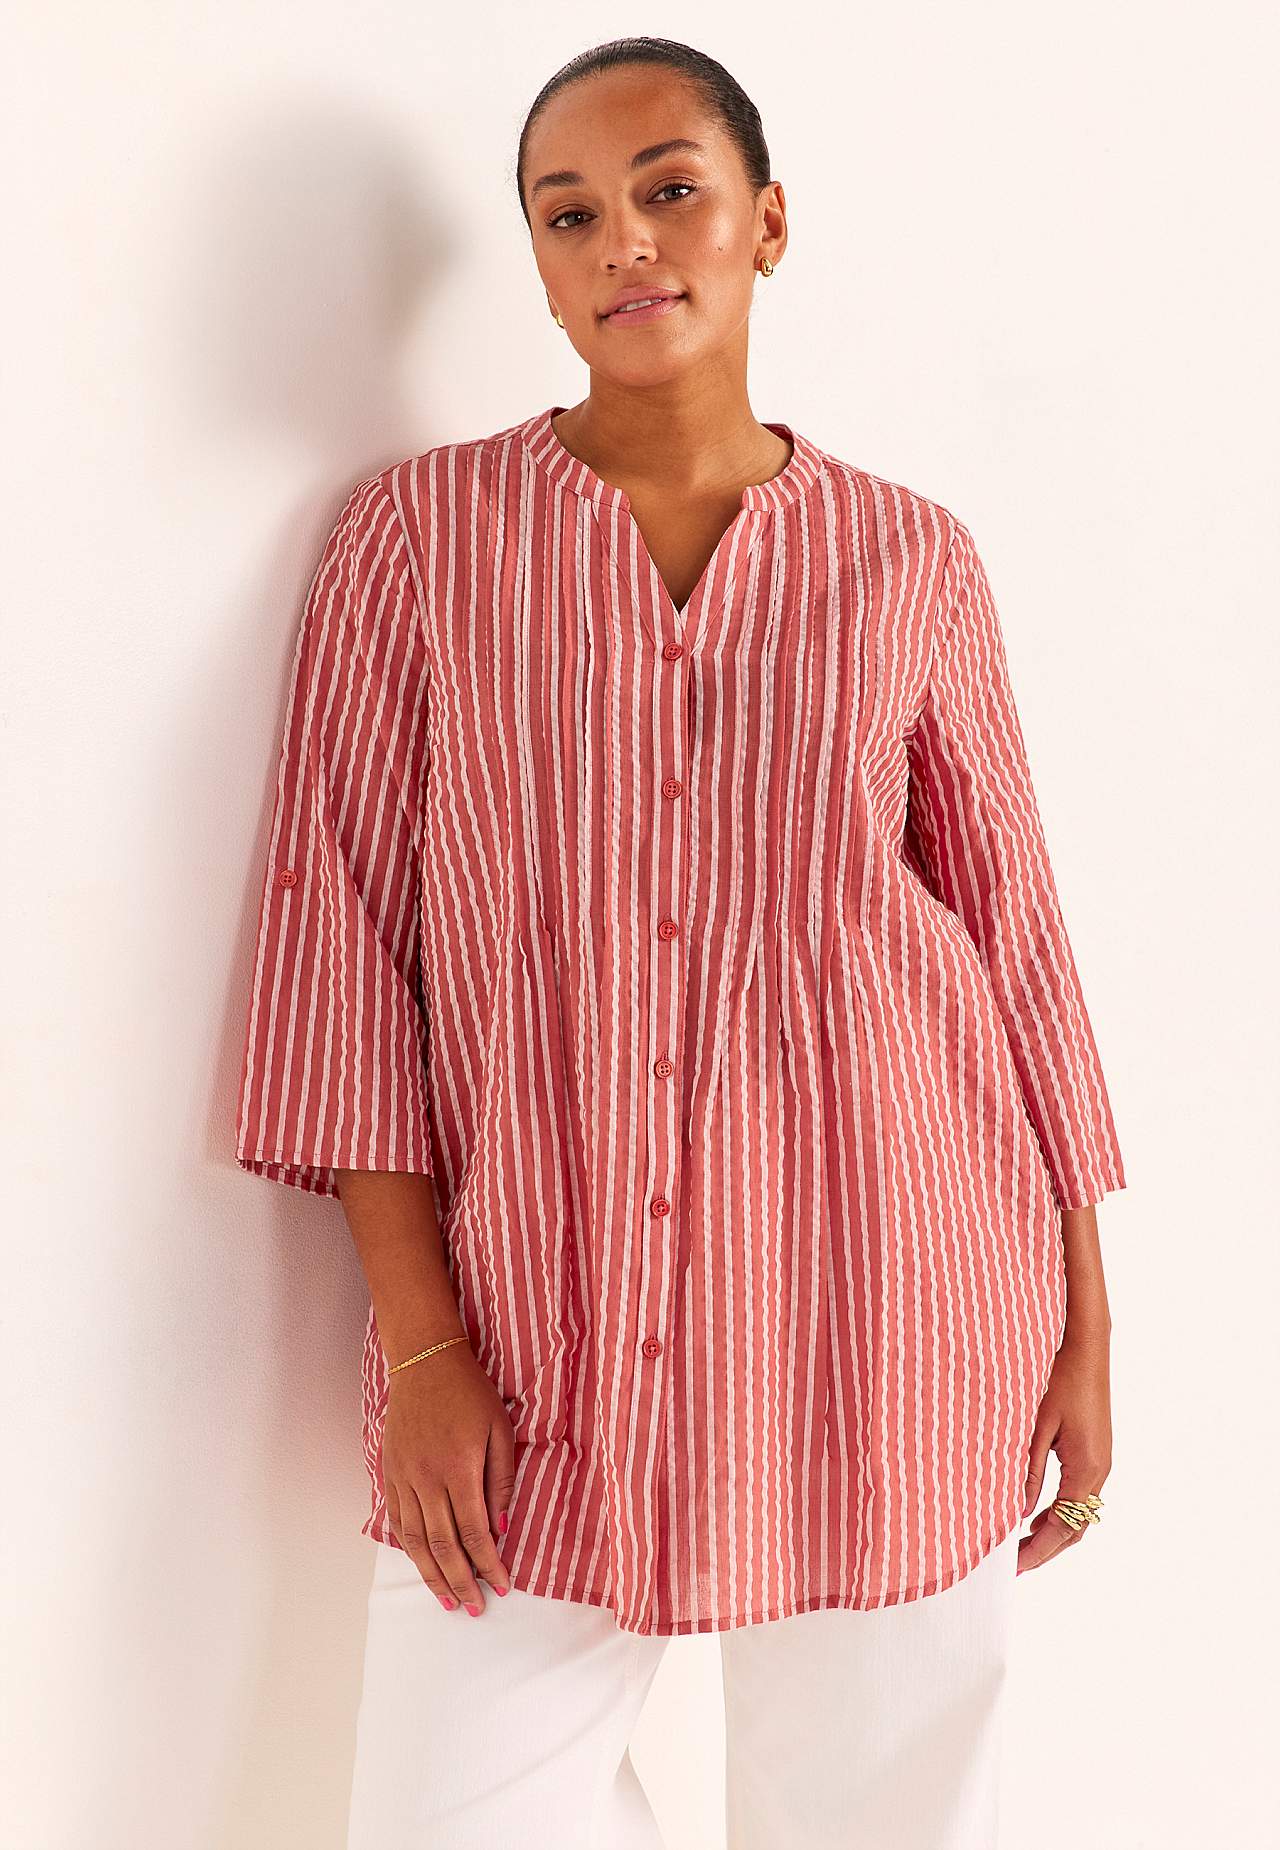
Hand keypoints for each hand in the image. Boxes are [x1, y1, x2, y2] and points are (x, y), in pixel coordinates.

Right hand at [381, 1340, 515, 1614]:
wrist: (424, 1363)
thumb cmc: (470, 1392)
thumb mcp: (500, 1428)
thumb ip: (501, 1480)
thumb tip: (500, 1528)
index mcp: (459, 1468)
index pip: (474, 1532)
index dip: (489, 1564)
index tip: (502, 1586)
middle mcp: (427, 1479)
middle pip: (443, 1546)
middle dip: (461, 1582)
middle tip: (476, 1609)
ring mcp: (404, 1478)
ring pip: (416, 1541)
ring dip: (433, 1576)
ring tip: (448, 1602)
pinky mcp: (390, 1474)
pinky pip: (398, 1521)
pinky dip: (411, 1549)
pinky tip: (423, 1565)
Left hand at [1018, 1320, 1111, 1574]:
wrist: (1087, 1347)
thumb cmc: (1060, 1378)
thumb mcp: (1037, 1425)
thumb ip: (1029, 1470)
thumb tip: (1019, 1512)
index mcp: (1086, 1469)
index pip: (1063, 1527)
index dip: (1039, 1550)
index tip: (1014, 1568)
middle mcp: (1099, 1471)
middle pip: (1076, 1528)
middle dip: (1046, 1548)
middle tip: (1013, 1563)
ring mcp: (1101, 1463)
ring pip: (1080, 1514)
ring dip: (1053, 1532)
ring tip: (1020, 1544)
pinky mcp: (1096, 1453)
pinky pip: (1080, 1495)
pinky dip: (1060, 1512)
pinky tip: (1035, 1512)